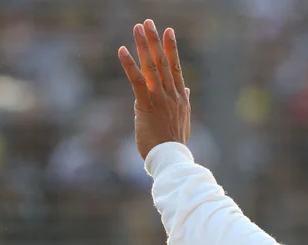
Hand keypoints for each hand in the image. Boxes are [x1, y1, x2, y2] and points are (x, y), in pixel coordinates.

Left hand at [118, 19, 190, 159]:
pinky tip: (122, 50)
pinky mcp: (146, 105)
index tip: (169, 32)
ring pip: (152, 67)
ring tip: (138, 28)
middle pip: (163, 62)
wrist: (171, 158)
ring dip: (144, 46)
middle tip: (149, 22)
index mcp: (180, 98)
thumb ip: (183, 102)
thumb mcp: (183, 120)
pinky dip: (129, 64)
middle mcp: (172, 94)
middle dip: (156, 41)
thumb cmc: (174, 143)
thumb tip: (185, 89)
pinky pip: (137, 80)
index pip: (175, 68)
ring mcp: (160, 99)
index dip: (172, 49)